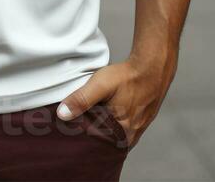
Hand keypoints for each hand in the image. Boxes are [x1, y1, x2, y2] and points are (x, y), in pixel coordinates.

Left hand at [56, 51, 176, 149]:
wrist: (152, 67)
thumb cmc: (128, 77)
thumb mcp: (100, 85)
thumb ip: (81, 99)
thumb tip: (62, 114)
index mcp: (122, 134)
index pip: (97, 147)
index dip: (83, 141)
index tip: (71, 133)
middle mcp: (131, 137)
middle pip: (105, 143)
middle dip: (92, 136)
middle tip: (76, 127)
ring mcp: (137, 130)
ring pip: (113, 136)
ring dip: (102, 129)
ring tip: (88, 120)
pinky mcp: (140, 122)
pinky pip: (121, 129)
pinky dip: (111, 124)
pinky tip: (104, 115)